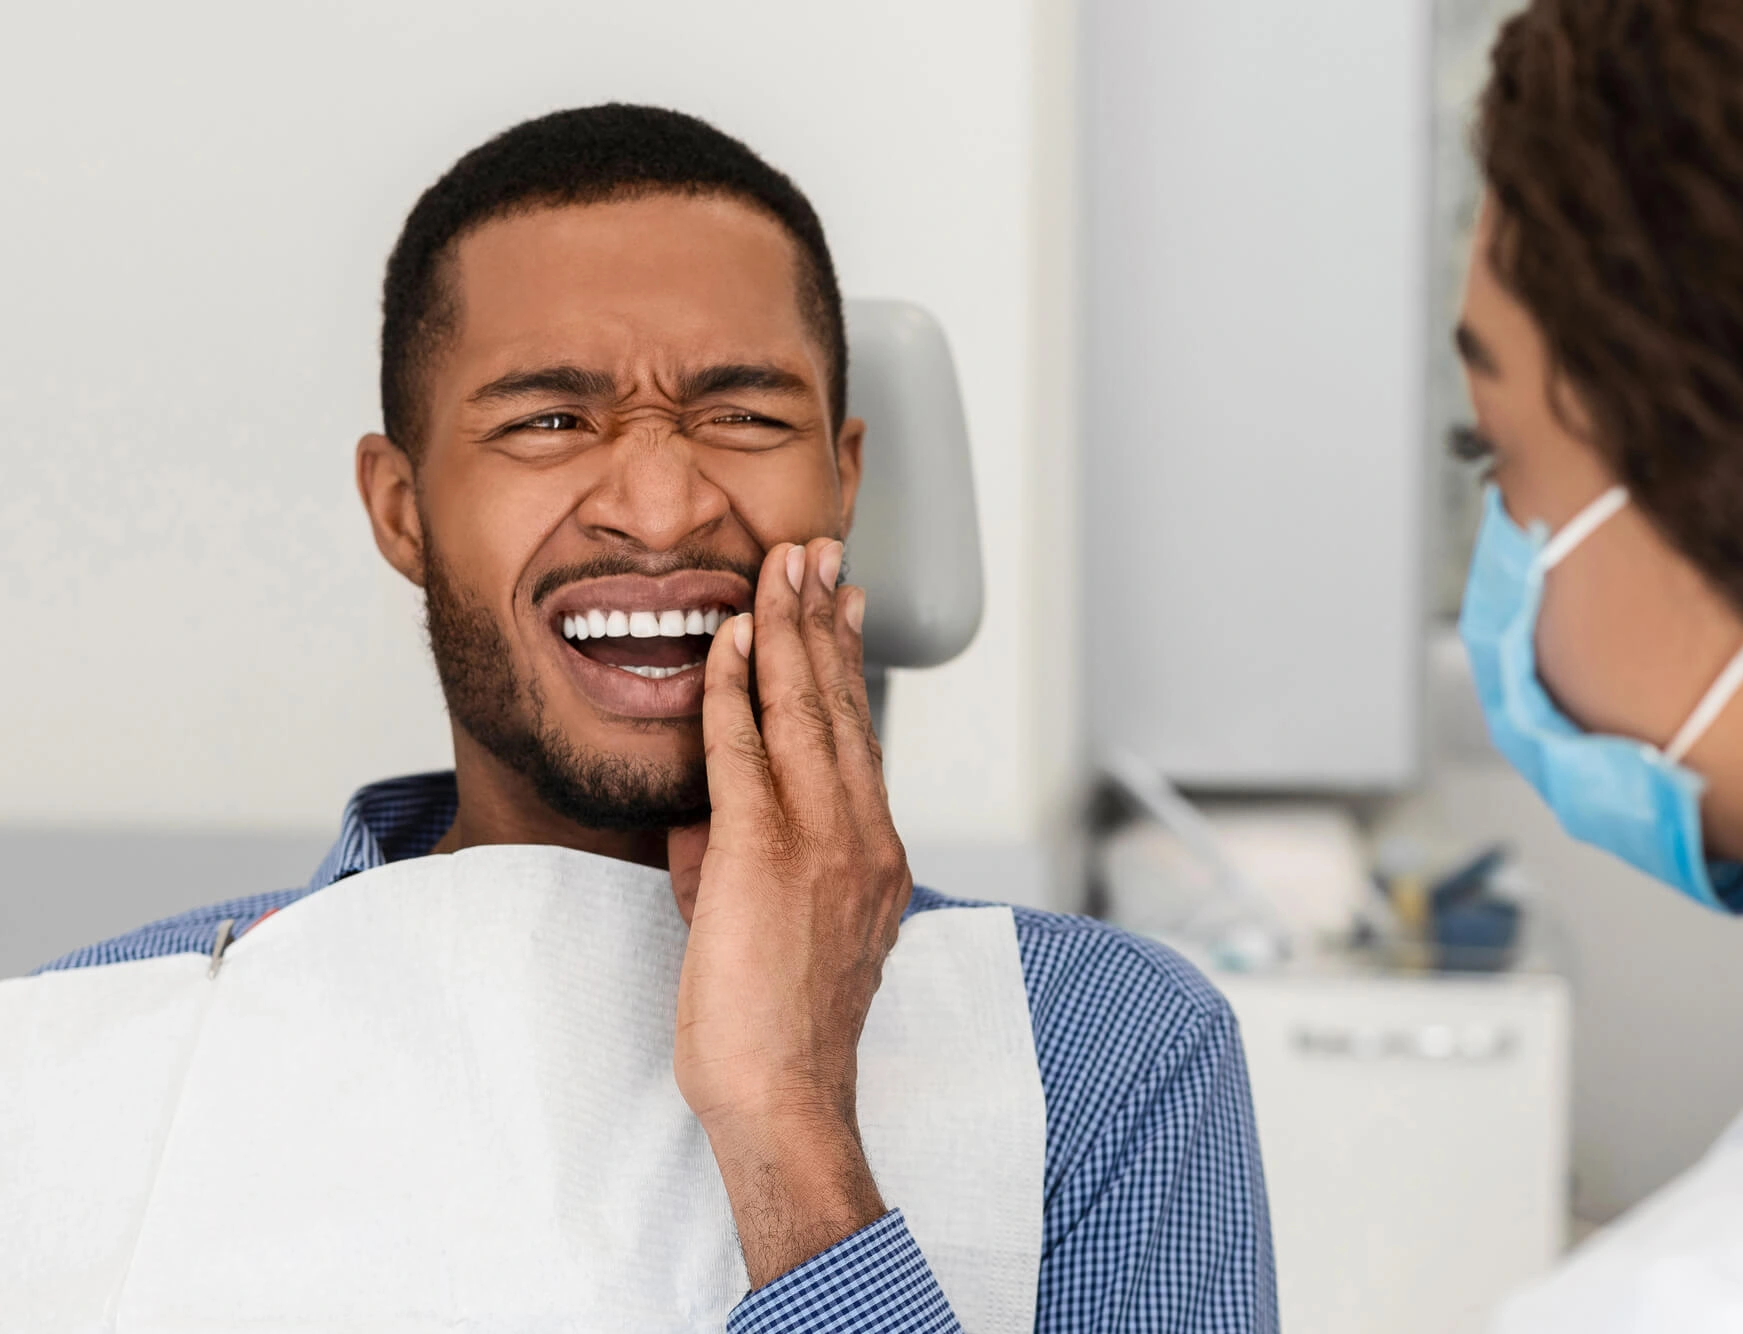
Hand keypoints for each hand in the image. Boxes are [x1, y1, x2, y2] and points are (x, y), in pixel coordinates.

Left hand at [668, 536, 911, 1287]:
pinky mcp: (765, 853)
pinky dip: (736, 686)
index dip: (847, 663)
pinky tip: (732, 638)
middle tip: (819, 556)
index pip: (860, 736)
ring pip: (805, 710)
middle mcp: (862, 835)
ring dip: (789, 628)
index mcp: (875, 854)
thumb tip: (708, 823)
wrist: (785, 1096)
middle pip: (843, 705)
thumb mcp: (780, 930)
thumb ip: (750, 863)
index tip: (839, 607)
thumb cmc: (780, 1032)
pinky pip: (746, 748)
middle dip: (826, 620)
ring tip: (783, 568)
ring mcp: (822, 841)